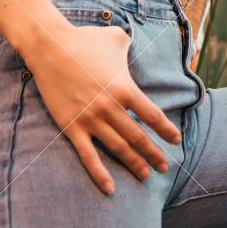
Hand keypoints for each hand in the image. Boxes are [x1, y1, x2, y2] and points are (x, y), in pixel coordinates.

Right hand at [26, 22, 182, 194]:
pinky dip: (100, 174)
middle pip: (138, 137)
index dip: (166, 131)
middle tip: (165, 167)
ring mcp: (91, 119)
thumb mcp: (116, 39)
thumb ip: (131, 46)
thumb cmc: (85, 40)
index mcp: (125, 88)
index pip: (152, 116)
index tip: (176, 141)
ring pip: (118, 148)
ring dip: (134, 164)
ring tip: (146, 175)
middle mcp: (111, 107)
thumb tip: (137, 43)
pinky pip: (88, 156)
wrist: (50, 47)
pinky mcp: (72, 127)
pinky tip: (110, 188)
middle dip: (154, 154)